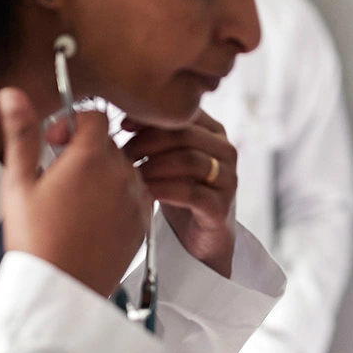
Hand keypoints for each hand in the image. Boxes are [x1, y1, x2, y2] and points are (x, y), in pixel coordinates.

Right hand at [0, 89, 151, 297]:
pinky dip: (117, 197)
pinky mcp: (142, 222)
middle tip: (58, 175)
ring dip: (102, 174)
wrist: (60, 288)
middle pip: (108, 142)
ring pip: (124, 168)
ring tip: (74, 200)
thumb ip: (21, 133)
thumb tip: (12, 95)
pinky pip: (136, 195)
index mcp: (89, 158)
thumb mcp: (18, 182)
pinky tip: (92, 217)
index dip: (71, 122)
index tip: (54, 140)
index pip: (94, 116)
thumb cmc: (36, 241)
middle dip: (83, 150)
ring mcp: (135, 199)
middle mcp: (119, 175)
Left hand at [122, 110, 238, 277]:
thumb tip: (125, 119)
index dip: (151, 118)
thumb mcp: (168, 158)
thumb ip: (156, 136)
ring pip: (189, 161)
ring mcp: (228, 180)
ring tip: (132, 174)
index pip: (184, 114)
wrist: (199, 237)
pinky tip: (146, 192)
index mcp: (214, 133)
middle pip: (185, 135)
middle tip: (123, 154)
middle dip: (148, 142)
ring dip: (154, 165)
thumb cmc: (179, 192)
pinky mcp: (221, 207)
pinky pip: (192, 193)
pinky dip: (164, 190)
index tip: (124, 126)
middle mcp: (226, 152)